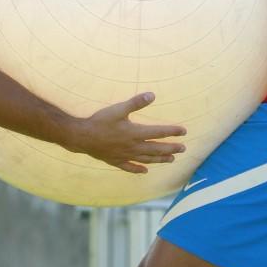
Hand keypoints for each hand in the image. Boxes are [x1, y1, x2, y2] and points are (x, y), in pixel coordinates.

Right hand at [67, 92, 186, 173]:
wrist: (82, 137)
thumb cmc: (100, 121)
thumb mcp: (118, 109)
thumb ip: (136, 103)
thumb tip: (152, 95)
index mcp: (135, 133)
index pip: (158, 132)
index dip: (172, 132)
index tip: (184, 131)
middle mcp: (132, 146)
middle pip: (156, 148)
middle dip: (171, 148)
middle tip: (183, 148)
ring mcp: (124, 155)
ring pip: (147, 159)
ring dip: (160, 159)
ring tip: (171, 159)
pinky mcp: (115, 160)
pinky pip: (130, 167)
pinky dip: (138, 169)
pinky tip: (145, 171)